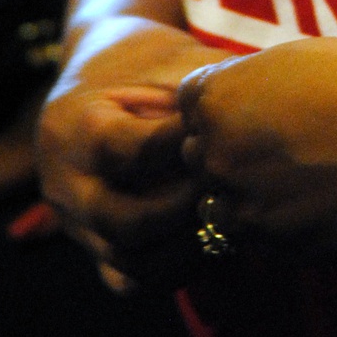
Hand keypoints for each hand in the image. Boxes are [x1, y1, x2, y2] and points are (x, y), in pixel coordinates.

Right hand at [38, 24, 226, 289]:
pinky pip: (129, 278)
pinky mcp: (91, 246)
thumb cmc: (144, 61)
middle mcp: (65, 183)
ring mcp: (74, 223)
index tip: (230, 133)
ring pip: (129, 261)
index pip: (135, 152)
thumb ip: (208, 85)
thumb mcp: (171, 58)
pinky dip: (172, 270)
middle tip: (233, 185)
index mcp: (75, 125)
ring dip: (186, 249)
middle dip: (189, 209)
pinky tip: (212, 242)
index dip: (188, 147)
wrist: (97, 74)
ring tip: (231, 220)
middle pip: (127, 222)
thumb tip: (271, 100)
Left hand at [178, 39, 336, 256]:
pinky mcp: (275, 252)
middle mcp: (218, 158)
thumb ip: (246, 82)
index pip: (190, 105)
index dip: (226, 102)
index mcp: (218, 102)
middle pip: (199, 157)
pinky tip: (316, 200)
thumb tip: (228, 103)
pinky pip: (255, 241)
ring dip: (246, 195)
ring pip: (221, 206)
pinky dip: (275, 225)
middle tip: (286, 141)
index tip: (261, 103)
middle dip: (230, 150)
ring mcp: (245, 210)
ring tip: (301, 175)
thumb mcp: (297, 57)